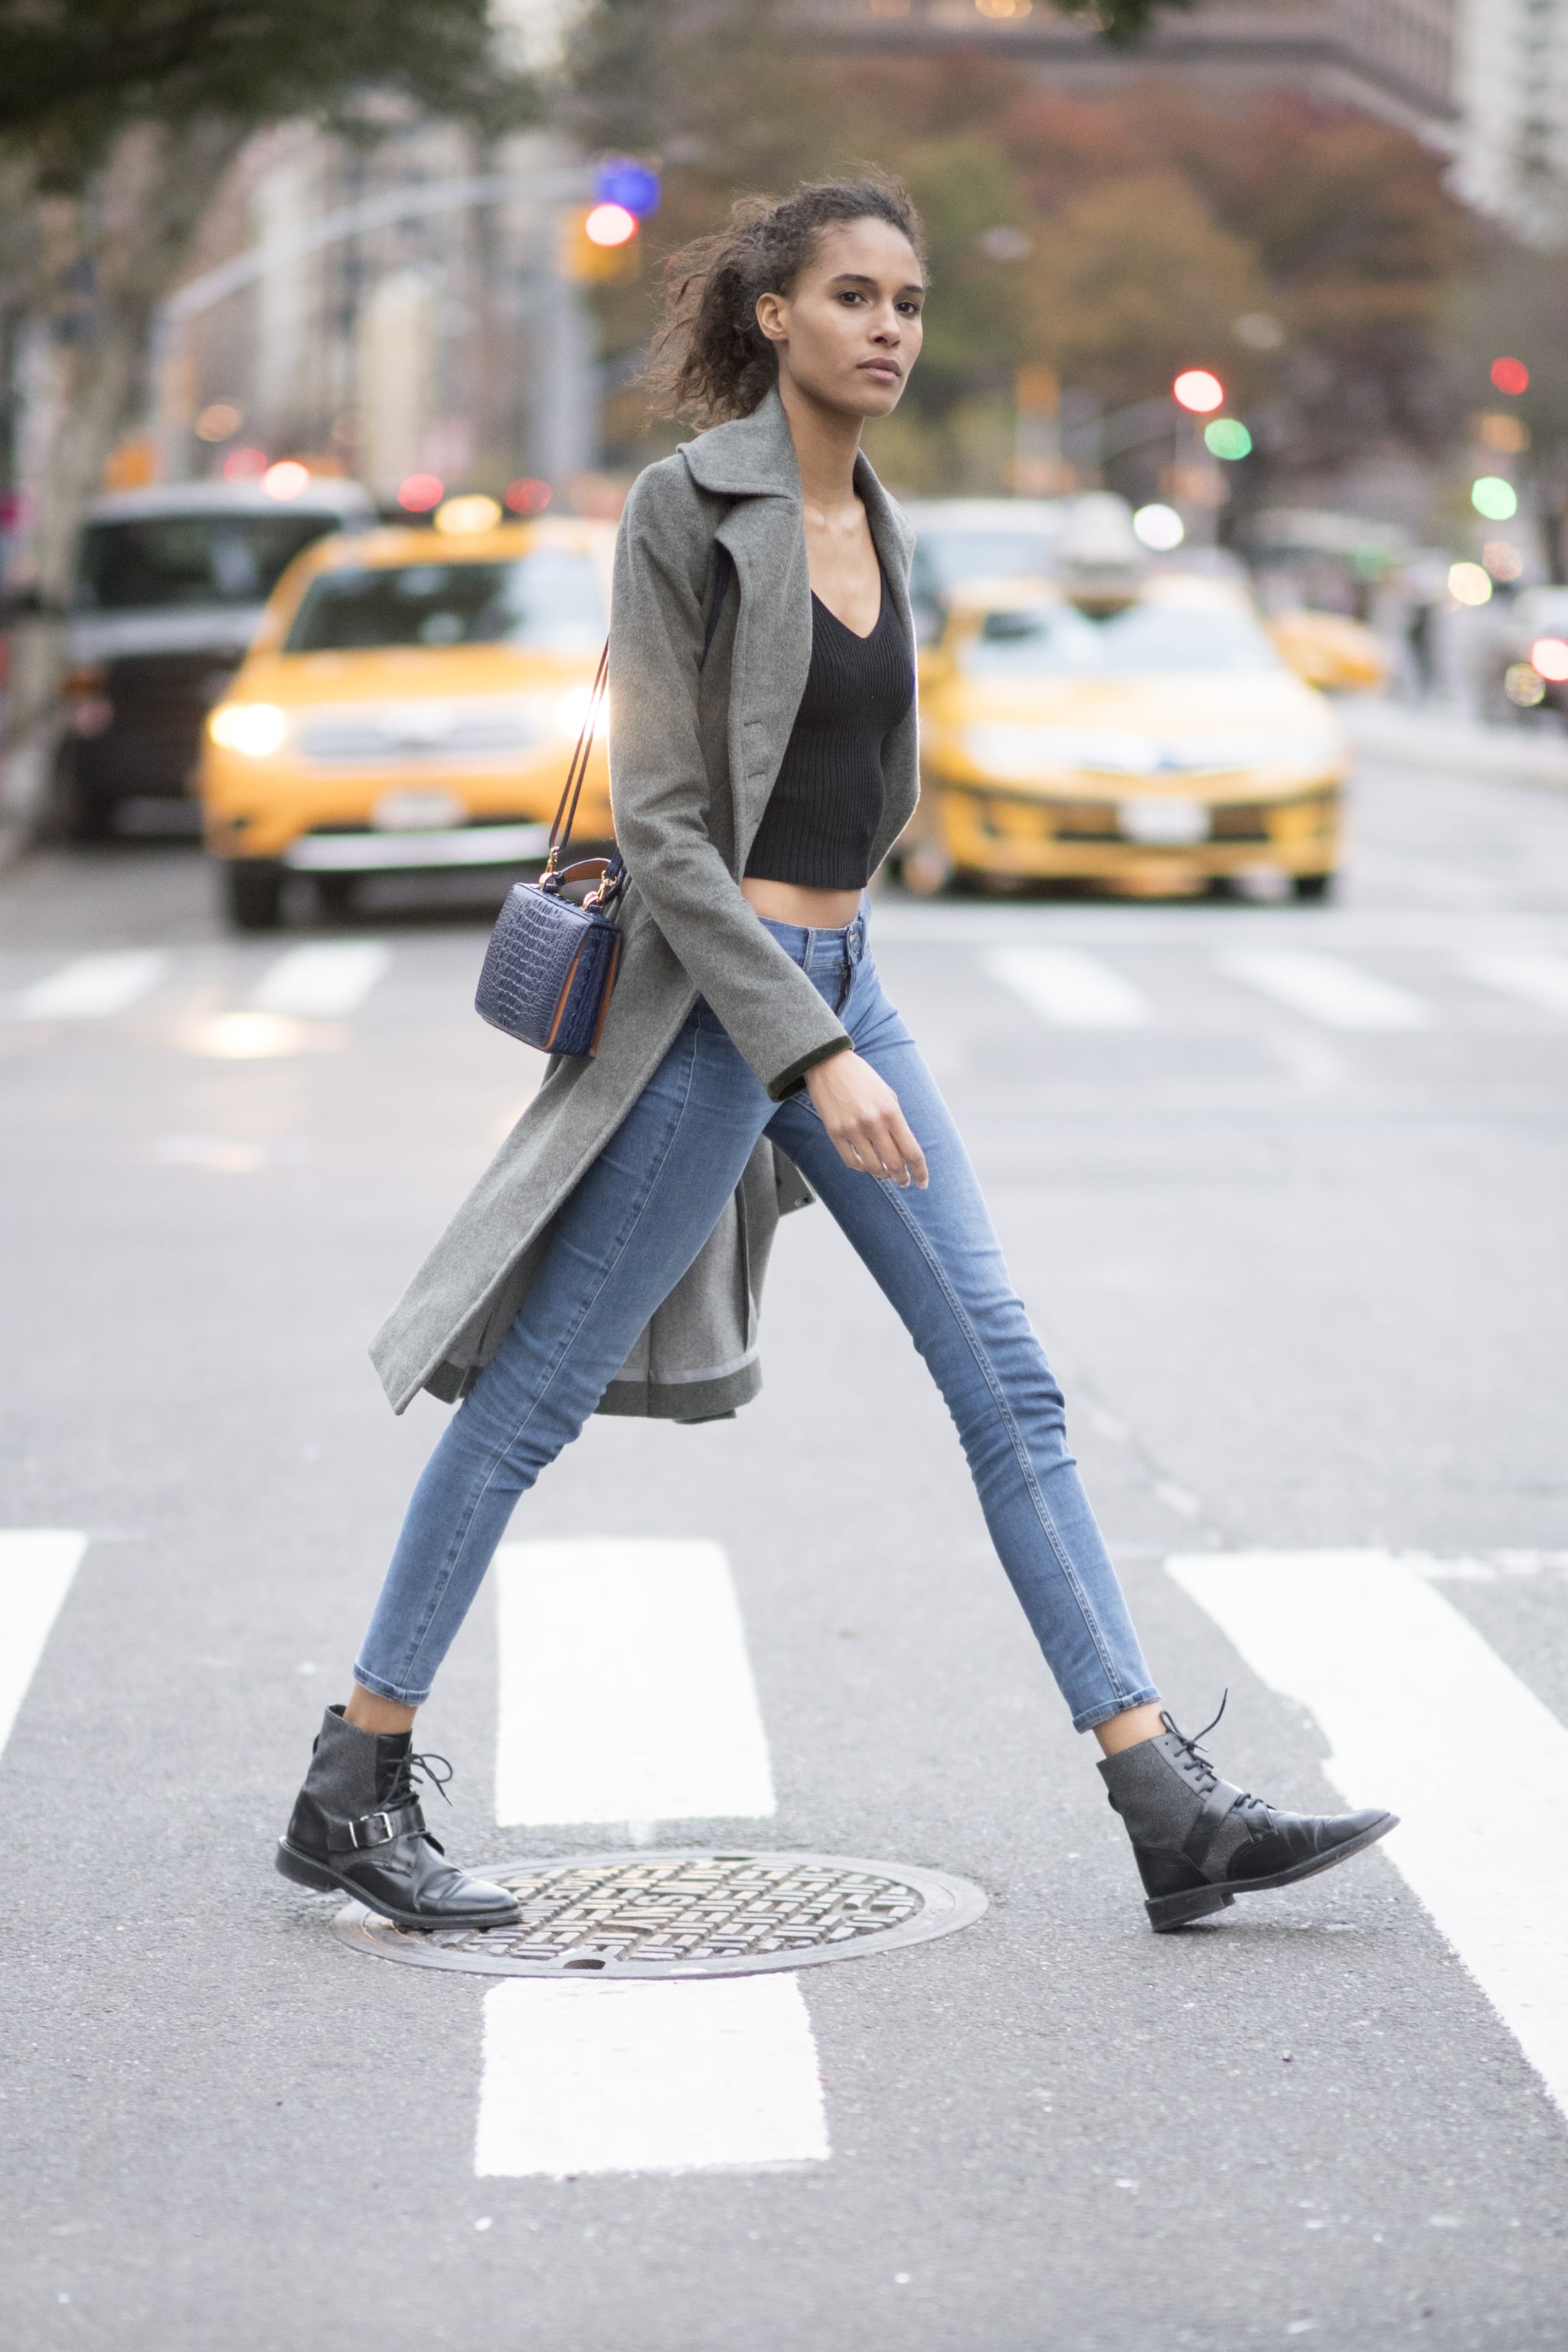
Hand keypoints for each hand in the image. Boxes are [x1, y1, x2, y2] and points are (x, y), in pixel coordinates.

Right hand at [804, 1051, 927, 1187]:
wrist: (829, 1064)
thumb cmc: (862, 1078)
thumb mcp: (888, 1096)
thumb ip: (897, 1122)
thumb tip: (904, 1150)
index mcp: (891, 1112)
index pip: (912, 1152)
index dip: (920, 1172)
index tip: (923, 1182)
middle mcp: (873, 1123)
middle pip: (894, 1164)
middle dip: (902, 1178)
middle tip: (904, 1181)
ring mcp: (852, 1129)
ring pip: (873, 1167)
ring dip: (883, 1175)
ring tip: (886, 1174)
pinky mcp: (834, 1133)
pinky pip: (851, 1161)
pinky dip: (862, 1168)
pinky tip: (867, 1166)